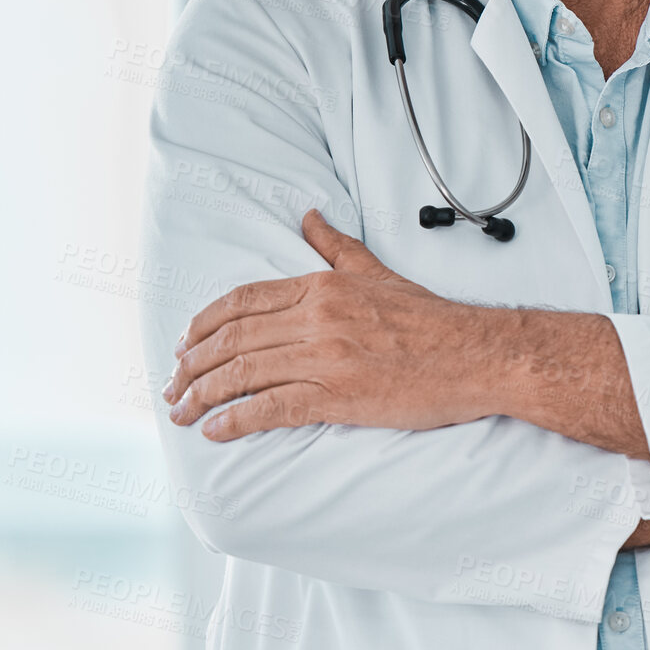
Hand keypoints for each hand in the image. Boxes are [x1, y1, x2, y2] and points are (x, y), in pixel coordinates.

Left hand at [161, 210, 488, 440]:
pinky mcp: (339, 396)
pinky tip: (217, 432)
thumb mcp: (378, 271)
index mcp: (322, 287)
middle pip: (232, 340)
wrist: (477, 354)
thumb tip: (310, 217)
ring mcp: (326, 358)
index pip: (242, 301)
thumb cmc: (432, 319)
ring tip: (182, 414)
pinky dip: (237, 421)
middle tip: (171, 387)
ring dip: (203, 396)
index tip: (182, 345)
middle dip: (191, 366)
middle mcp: (317, 318)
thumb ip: (337, 246)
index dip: (202, 325)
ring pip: (244, 375)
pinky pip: (273, 409)